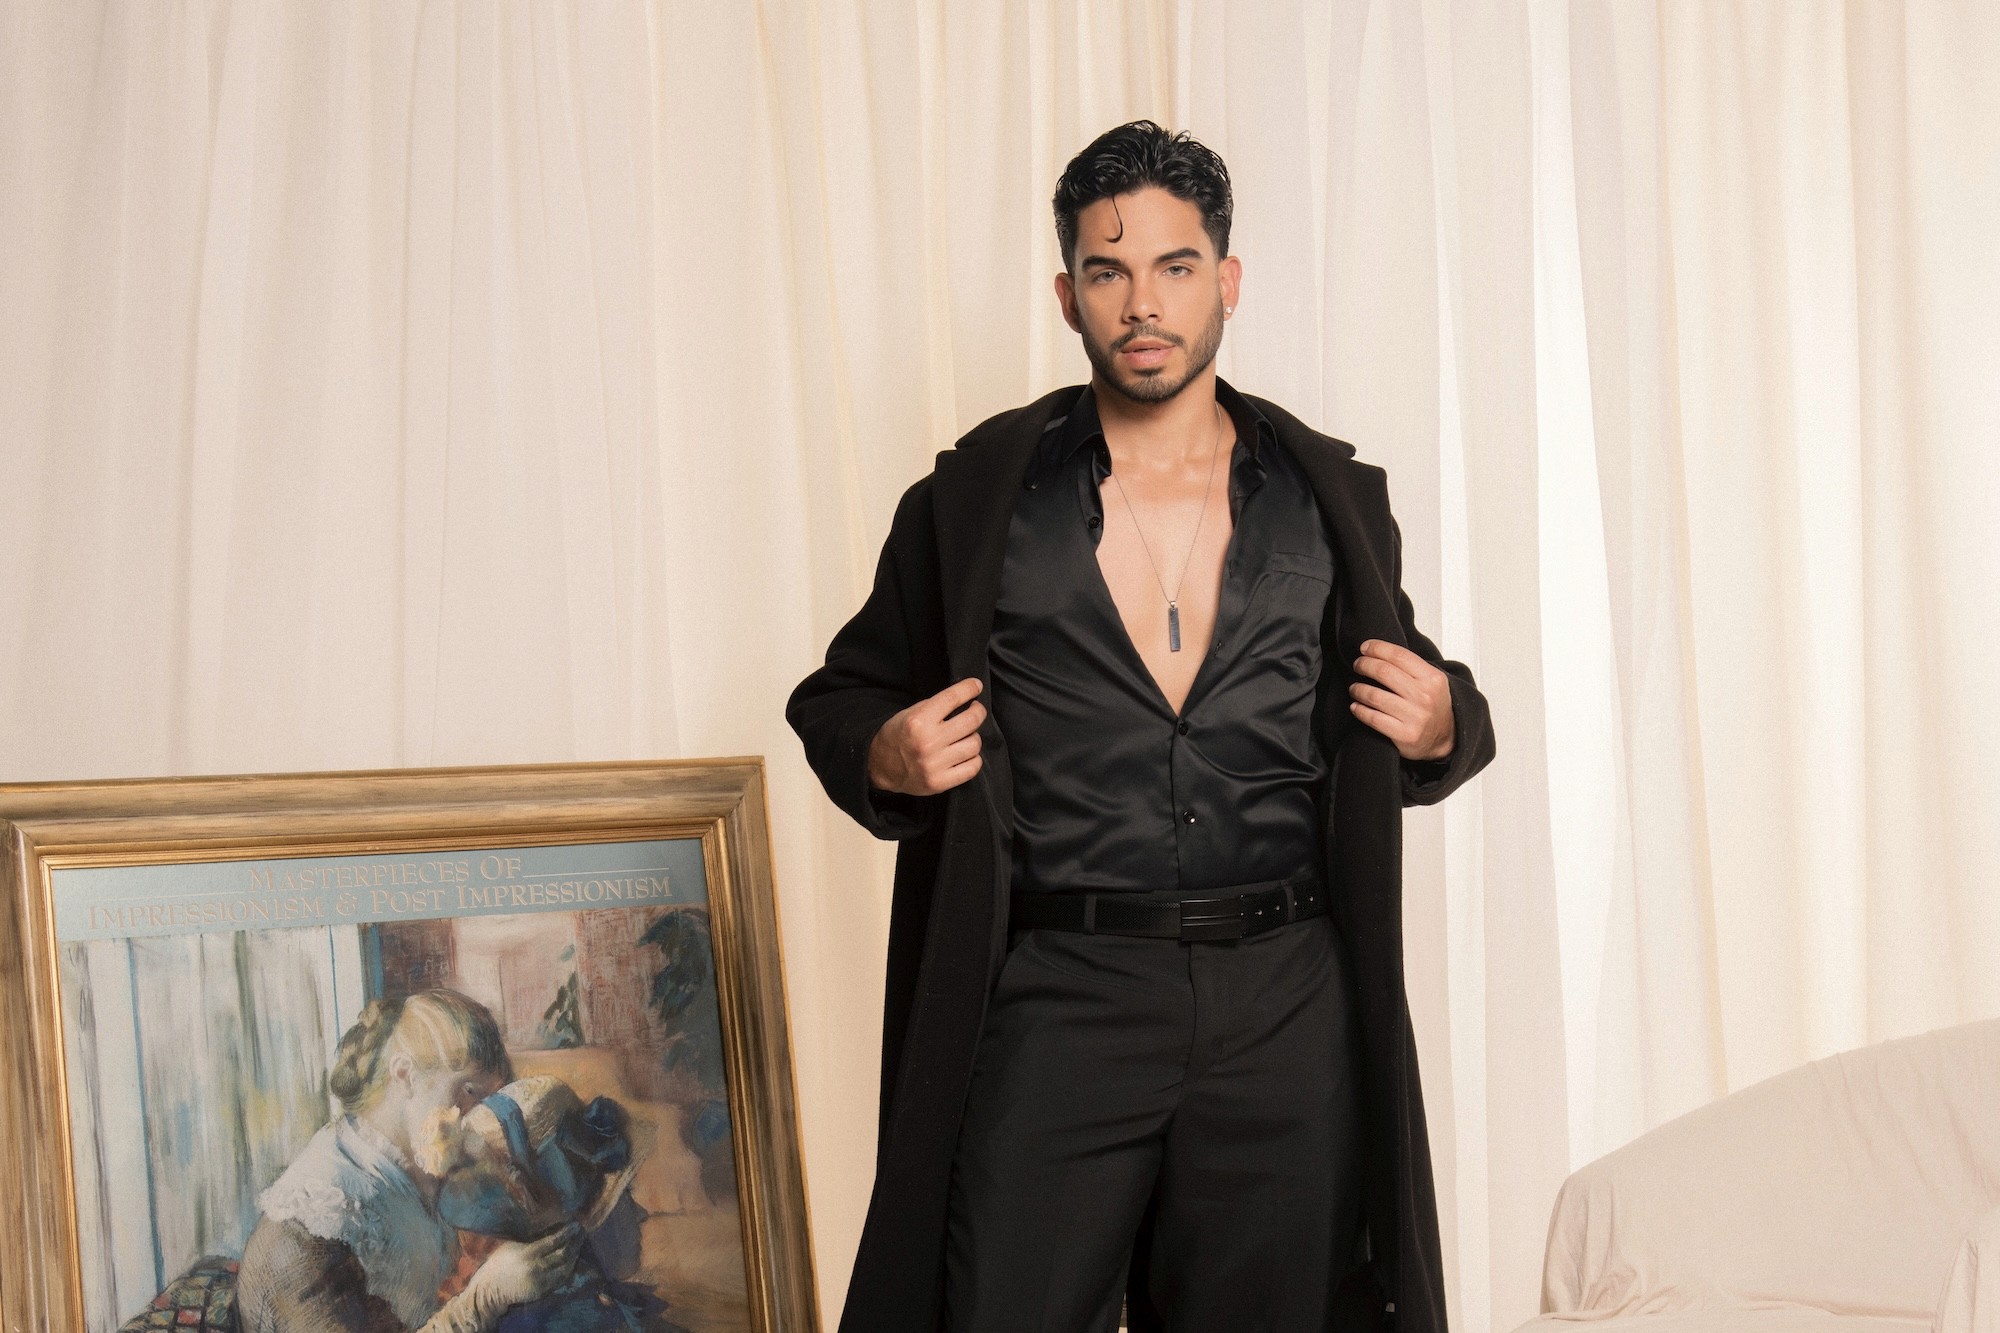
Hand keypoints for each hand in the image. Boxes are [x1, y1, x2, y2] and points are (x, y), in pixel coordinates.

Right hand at [466, 1225, 583, 1309]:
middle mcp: (537, 1268)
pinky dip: (569, 1268)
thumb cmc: (499, 1263)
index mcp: (528, 1254)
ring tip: (579, 1244)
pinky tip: (572, 1259)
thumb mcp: (513, 1245)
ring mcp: (541, 1282)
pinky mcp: (542, 1292)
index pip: (554, 1241)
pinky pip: (561, 1279)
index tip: (576, 1224)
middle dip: (575, 1242)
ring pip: (566, 1268)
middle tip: (581, 1232)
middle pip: (564, 1254)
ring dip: (575, 1255)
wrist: (490, 1290)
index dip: (567, 1232)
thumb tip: (552, 1226)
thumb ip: (532, 1239)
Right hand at [868, 678, 985, 795]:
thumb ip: (936, 707)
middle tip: (976, 710)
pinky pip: (972, 768)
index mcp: (918, 721)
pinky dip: (973, 759)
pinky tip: (966, 754)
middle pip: (971, 721)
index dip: (970, 689)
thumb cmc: (897, 736)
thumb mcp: (910, 713)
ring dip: (974, 737)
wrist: (879, 766)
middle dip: (978, 712)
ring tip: (966, 736)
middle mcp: (928, 742)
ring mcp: (935, 765)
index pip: (953, 698)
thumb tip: (966, 698)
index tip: (976, 686)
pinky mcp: (940, 782)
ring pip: (974, 745)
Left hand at [1348, 640, 1454, 761]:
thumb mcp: (1432, 682)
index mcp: (1432, 679)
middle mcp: (1424, 696)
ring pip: (1374, 695)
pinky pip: (1373, 718)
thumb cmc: (1434, 707)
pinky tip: (1356, 706)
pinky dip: (1359, 710)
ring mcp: (1414, 716)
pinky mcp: (1404, 734)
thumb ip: (1412, 667)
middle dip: (1364, 665)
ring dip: (1358, 689)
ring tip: (1354, 688)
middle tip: (1358, 665)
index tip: (1365, 647)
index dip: (1377, 648)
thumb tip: (1379, 651)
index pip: (1399, 655)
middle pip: (1383, 672)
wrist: (1446, 739)